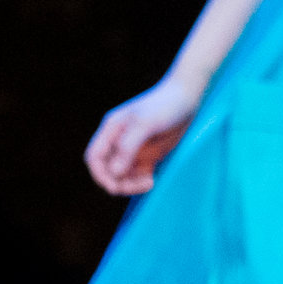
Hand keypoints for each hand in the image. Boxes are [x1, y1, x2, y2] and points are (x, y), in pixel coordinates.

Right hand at [84, 77, 200, 195]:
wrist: (187, 97)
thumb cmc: (165, 105)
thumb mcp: (145, 123)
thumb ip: (128, 147)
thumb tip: (114, 172)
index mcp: (111, 130)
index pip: (94, 158)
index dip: (100, 175)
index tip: (114, 186)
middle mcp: (118, 141)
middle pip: (107, 170)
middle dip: (119, 182)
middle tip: (140, 185)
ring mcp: (133, 149)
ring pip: (122, 176)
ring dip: (131, 184)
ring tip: (149, 182)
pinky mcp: (148, 155)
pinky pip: (137, 175)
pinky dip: (141, 182)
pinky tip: (153, 179)